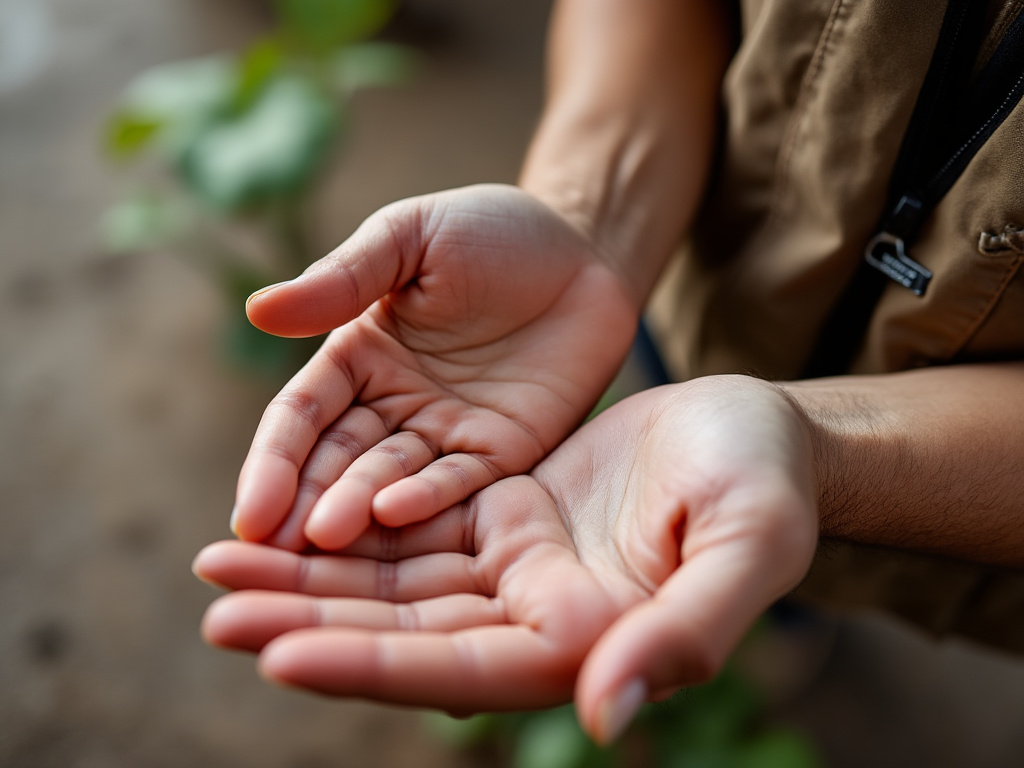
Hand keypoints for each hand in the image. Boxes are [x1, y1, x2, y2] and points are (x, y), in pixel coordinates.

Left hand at [196, 375, 818, 741]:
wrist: (755, 427)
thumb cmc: (768, 482)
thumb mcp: (748, 542)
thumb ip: (687, 632)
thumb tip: (602, 715)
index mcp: (588, 640)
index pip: (461, 668)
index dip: (373, 666)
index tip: (280, 656)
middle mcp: (536, 617)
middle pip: (405, 634)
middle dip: (310, 625)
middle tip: (215, 613)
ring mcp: (514, 568)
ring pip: (395, 583)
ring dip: (311, 579)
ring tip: (219, 568)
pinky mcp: (504, 518)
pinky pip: (412, 527)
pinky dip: (350, 526)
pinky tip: (289, 518)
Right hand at [233, 184, 636, 550]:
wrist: (582, 249)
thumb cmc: (490, 230)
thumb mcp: (410, 238)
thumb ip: (344, 278)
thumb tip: (258, 310)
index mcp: (360, 356)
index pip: (304, 416)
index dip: (274, 461)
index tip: (247, 511)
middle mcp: (396, 404)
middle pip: (338, 461)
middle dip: (303, 503)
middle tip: (271, 550)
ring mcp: (449, 432)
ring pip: (392, 480)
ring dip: (356, 510)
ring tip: (324, 539)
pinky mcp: (505, 450)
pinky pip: (463, 481)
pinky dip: (429, 498)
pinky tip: (394, 515)